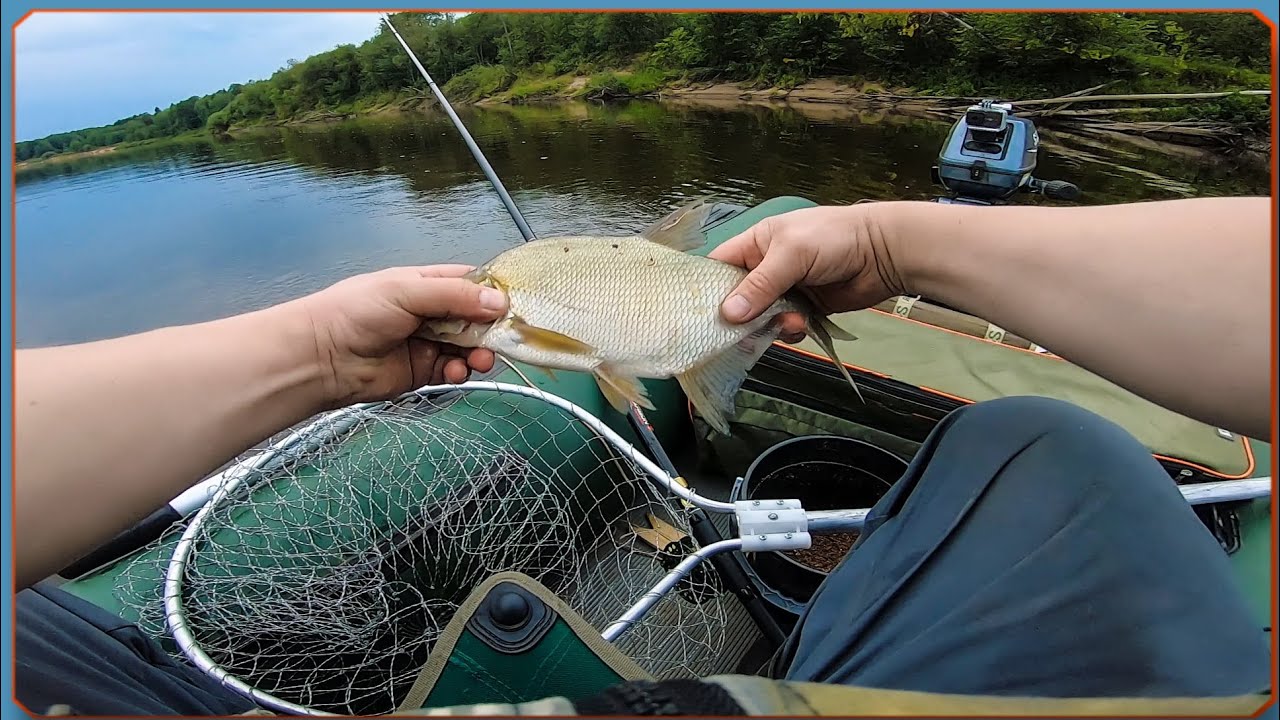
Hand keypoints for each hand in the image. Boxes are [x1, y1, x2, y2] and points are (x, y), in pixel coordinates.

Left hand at [295, 265, 507, 406]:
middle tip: (501, 340)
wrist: (320, 357)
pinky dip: (459, 372)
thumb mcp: (407, 292)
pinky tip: (454, 373)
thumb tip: (500, 302)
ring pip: (468, 347)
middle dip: (490, 329)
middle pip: (475, 319)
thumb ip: (454, 296)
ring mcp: (428, 343)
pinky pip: (452, 371)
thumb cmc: (357, 312)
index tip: (515, 306)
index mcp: (426, 284)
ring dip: (478, 354)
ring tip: (478, 361)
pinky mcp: (422, 371)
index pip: (471, 284)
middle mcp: (431, 312)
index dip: (494, 294)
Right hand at [708, 204, 907, 338]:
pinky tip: (802, 326)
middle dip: (743, 317)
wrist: (883, 253)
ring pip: (761, 318)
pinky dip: (789, 331)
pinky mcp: (805, 308)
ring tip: (791, 323)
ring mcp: (786, 289)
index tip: (700, 316)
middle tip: (746, 332)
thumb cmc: (834, 238)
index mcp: (756, 244)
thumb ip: (760, 285)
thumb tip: (728, 315)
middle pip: (737, 300)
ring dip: (770, 326)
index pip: (718, 268)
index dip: (707, 290)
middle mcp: (766, 267)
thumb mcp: (791, 254)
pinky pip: (785, 326)